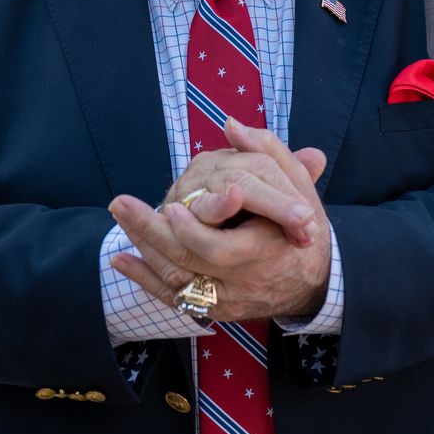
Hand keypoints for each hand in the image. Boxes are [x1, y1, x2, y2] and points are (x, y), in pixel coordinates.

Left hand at [108, 121, 331, 320]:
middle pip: (189, 263)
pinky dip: (145, 280)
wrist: (313, 280)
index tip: (169, 206)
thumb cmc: (301, 225)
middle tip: (122, 204)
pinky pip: (174, 298)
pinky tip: (122, 258)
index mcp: (265, 251)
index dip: (192, 230)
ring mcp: (226, 299)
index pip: (222, 248)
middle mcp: (242, 281)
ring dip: (143, 249)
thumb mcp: (297, 186)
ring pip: (177, 280)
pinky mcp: (213, 308)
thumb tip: (232, 125)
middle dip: (151, 233)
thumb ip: (268, 152)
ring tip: (119, 216)